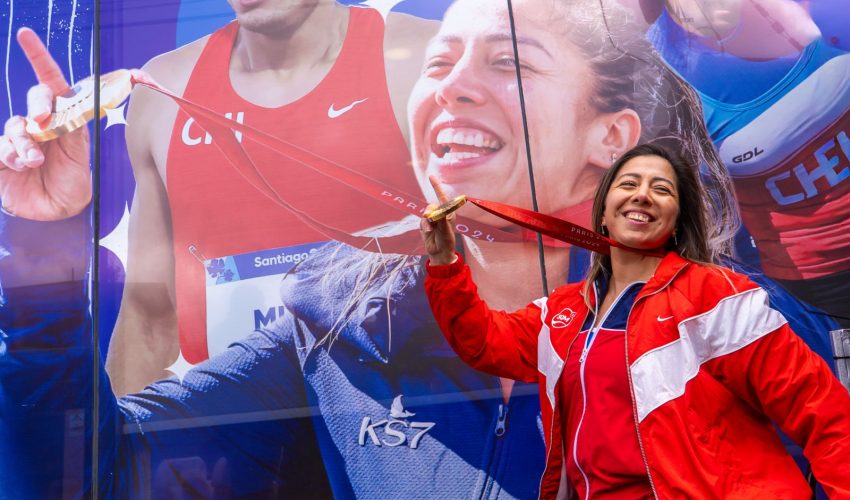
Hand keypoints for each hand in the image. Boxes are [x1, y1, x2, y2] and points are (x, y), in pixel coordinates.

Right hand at [0, 28, 91, 219]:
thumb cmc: (72, 184)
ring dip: (25, 142)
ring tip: (34, 161)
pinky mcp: (2, 156)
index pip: (52, 83)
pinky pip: (1, 146)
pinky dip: (11, 155)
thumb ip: (74, 130)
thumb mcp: (80, 157)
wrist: (58, 214)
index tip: (25, 35)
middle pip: (36, 98)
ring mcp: (19, 139)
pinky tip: (21, 166)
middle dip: (39, 105)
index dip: (38, 57)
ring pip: (17, 125)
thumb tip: (68, 105)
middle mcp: (41, 125)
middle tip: (42, 122)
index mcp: (64, 120)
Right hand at [420, 175, 456, 264]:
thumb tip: (436, 211)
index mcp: (448, 213)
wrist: (439, 252)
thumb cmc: (446, 241)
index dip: (436, 186)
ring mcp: (433, 219)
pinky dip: (423, 226)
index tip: (430, 176)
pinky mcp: (425, 224)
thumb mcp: (445, 230)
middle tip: (430, 219)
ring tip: (430, 230)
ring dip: (427, 222)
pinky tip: (428, 232)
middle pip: (431, 206)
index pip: (442, 197)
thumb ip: (441, 219)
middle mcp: (441, 214)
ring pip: (425, 213)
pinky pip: (421, 221)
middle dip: (430, 211)